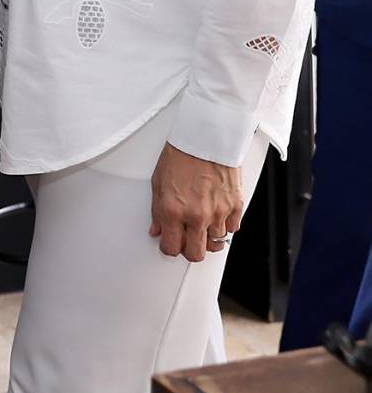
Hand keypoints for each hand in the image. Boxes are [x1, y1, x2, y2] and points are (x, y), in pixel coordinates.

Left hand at [149, 141, 243, 261]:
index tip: (170, 243)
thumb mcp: (158, 182)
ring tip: (203, 222)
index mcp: (172, 210)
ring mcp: (218, 212)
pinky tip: (217, 213)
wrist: (205, 138)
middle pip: (196, 254)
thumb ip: (157, 211)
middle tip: (187, 240)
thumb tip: (157, 230)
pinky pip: (232, 229)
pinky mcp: (235, 206)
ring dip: (208, 236)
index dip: (170, 248)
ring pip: (215, 243)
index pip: (171, 248)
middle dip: (190, 250)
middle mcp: (196, 215)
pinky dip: (225, 224)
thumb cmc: (180, 155)